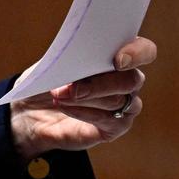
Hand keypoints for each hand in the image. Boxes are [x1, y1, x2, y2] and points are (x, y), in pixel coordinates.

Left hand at [9, 36, 155, 160]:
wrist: (34, 110)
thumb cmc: (49, 79)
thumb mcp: (53, 64)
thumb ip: (69, 58)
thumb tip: (75, 57)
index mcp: (120, 54)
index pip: (145, 51)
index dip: (137, 53)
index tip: (117, 60)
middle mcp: (129, 80)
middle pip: (132, 80)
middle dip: (101, 83)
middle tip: (73, 86)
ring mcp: (125, 106)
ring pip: (117, 101)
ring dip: (85, 97)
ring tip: (58, 95)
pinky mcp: (115, 127)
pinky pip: (108, 120)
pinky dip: (82, 112)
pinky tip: (64, 107)